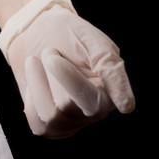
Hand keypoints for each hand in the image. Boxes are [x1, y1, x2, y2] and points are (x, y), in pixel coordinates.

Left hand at [0, 0, 135, 138]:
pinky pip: (33, 116)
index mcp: (110, 93)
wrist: (37, 32)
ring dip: (38, 80)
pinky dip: (31, 93)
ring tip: (43, 62)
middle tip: (51, 51)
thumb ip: (111, 69)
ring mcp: (70, 123)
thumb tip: (127, 107)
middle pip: (66, 105)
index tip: (57, 62)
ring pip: (48, 113)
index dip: (72, 81)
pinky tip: (38, 81)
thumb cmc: (70, 35)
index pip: (93, 99)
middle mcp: (94, 113)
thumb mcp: (93, 42)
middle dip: (52, 72)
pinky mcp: (47, 126)